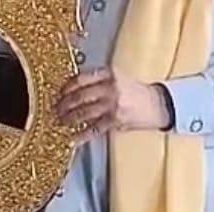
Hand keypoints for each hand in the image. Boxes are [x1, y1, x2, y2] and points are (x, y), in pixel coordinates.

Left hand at [55, 68, 171, 142]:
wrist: (157, 104)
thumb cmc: (136, 91)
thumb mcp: (119, 78)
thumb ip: (99, 80)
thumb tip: (75, 89)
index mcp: (110, 74)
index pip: (83, 78)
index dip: (68, 86)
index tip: (59, 92)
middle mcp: (110, 88)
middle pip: (80, 96)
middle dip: (65, 104)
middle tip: (56, 109)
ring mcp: (113, 105)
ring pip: (84, 112)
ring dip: (69, 118)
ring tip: (61, 121)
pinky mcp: (116, 120)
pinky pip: (94, 128)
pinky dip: (82, 135)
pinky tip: (73, 138)